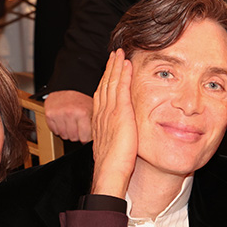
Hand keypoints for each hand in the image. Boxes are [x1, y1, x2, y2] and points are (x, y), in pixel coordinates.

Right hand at [44, 90, 93, 141]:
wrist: (68, 86)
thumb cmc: (81, 100)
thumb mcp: (93, 110)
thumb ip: (94, 125)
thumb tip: (96, 139)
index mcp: (83, 113)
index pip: (84, 138)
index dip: (85, 137)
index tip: (85, 135)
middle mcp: (70, 113)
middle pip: (73, 138)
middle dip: (76, 134)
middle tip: (77, 126)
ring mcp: (58, 114)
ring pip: (63, 135)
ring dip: (67, 132)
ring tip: (70, 123)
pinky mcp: (49, 114)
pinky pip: (54, 130)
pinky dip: (58, 128)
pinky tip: (62, 121)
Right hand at [90, 49, 137, 197]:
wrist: (110, 172)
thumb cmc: (112, 167)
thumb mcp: (112, 148)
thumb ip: (115, 138)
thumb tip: (120, 138)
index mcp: (99, 122)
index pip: (102, 97)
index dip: (105, 82)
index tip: (109, 72)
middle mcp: (102, 114)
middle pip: (104, 86)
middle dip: (109, 69)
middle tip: (113, 55)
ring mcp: (110, 112)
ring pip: (111, 83)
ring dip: (115, 67)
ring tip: (119, 54)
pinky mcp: (120, 113)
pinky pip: (121, 88)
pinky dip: (123, 74)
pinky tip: (126, 64)